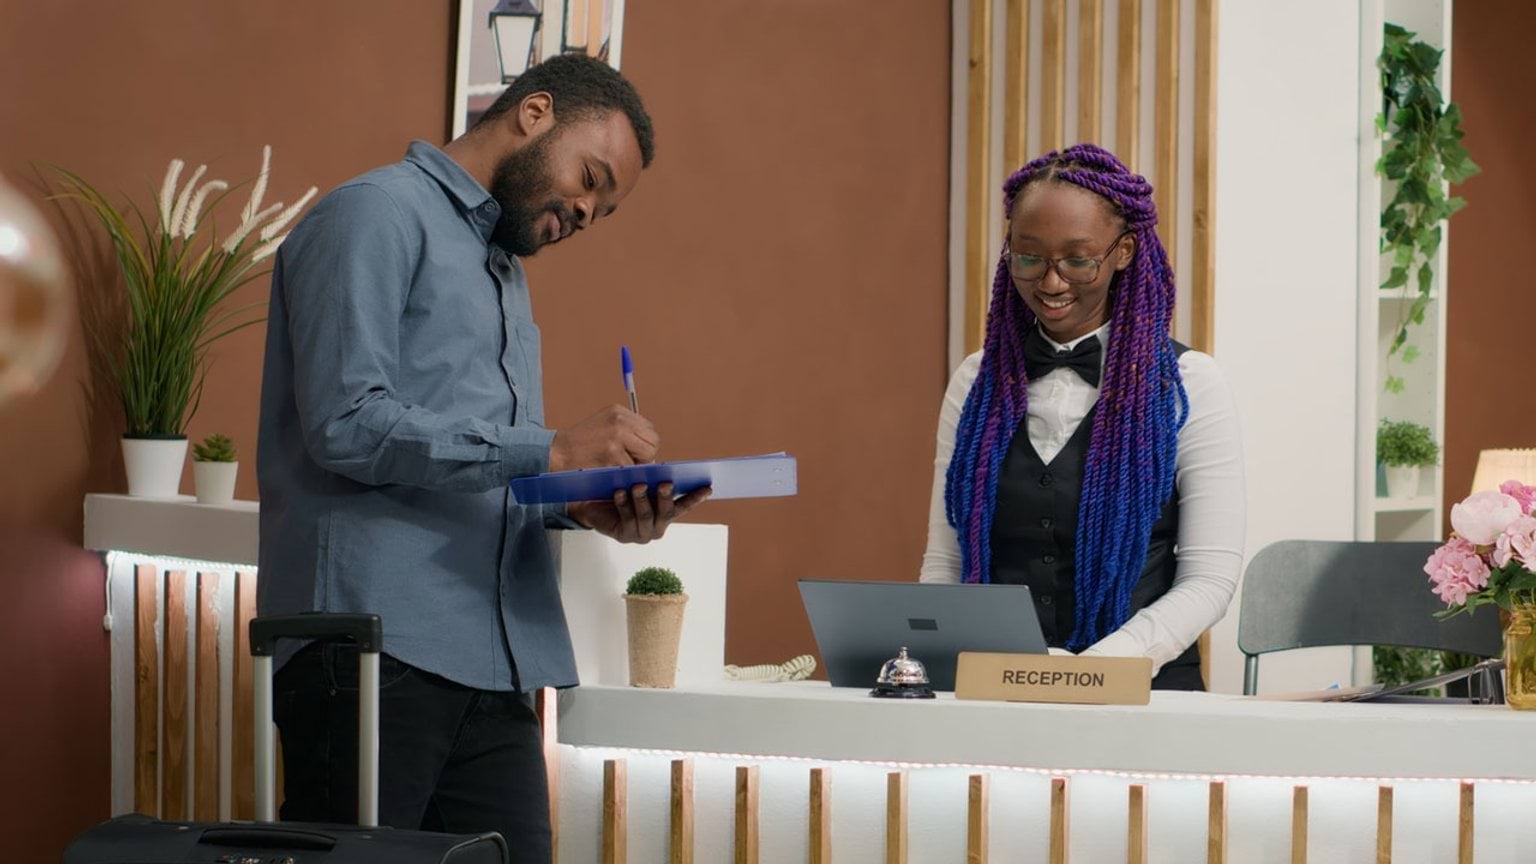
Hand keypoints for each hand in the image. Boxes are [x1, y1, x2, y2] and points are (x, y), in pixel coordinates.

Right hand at [550, 405, 658, 471]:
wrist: (557, 453)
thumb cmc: (581, 444)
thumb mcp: (604, 425)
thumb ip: (627, 431)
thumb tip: (652, 449)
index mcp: (619, 411)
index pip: (650, 430)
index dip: (645, 445)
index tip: (633, 453)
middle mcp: (620, 420)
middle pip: (653, 441)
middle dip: (645, 455)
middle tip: (629, 462)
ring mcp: (617, 435)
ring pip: (647, 455)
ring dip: (636, 465)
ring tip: (617, 465)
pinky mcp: (613, 452)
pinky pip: (632, 468)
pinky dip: (623, 473)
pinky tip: (609, 470)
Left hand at [569, 482, 711, 543]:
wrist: (594, 507)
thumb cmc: (621, 494)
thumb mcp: (639, 486)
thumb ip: (650, 482)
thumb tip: (660, 469)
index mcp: (665, 514)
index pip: (684, 506)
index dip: (696, 498)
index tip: (708, 488)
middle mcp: (657, 527)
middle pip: (666, 512)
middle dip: (665, 497)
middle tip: (664, 483)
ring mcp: (642, 534)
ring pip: (645, 515)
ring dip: (642, 499)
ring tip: (638, 485)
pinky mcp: (625, 536)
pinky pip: (626, 518)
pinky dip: (623, 503)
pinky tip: (619, 492)